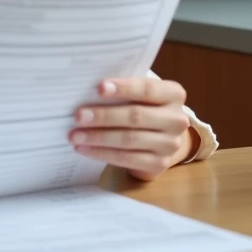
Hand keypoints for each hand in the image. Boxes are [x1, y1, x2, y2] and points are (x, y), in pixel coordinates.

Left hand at [69, 77, 196, 180]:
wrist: (164, 138)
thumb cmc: (144, 107)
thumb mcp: (140, 95)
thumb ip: (123, 90)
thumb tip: (86, 89)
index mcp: (173, 94)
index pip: (147, 89)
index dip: (123, 88)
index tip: (99, 88)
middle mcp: (176, 119)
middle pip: (136, 116)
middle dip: (104, 116)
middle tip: (78, 116)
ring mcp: (170, 144)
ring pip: (129, 139)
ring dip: (98, 137)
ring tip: (75, 135)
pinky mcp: (159, 164)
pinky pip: (127, 159)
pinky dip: (103, 153)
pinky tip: (85, 149)